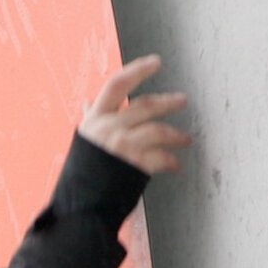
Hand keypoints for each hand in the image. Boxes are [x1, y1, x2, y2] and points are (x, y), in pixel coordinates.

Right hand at [78, 56, 189, 174]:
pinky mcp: (136, 165)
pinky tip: (176, 165)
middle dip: (168, 102)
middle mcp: (109, 129)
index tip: (155, 62)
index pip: (117, 85)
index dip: (137, 70)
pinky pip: (162, 157)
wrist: (81, 205)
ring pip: (159, 130)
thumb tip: (88, 102)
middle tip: (183, 100)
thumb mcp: (83, 141)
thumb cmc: (82, 174)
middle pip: (146, 105)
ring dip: (177, 135)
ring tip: (186, 139)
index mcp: (95, 119)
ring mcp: (123, 146)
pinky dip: (171, 161)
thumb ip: (90, 119)